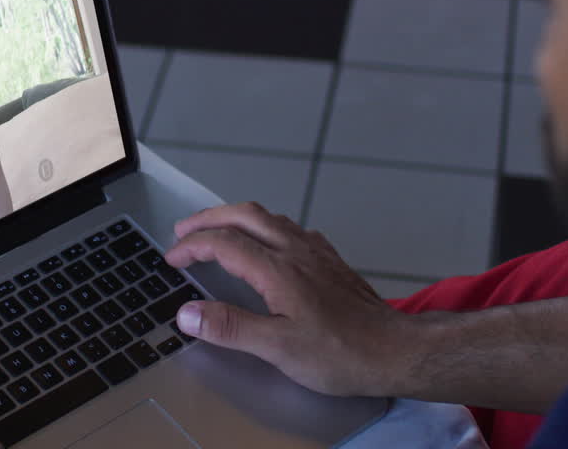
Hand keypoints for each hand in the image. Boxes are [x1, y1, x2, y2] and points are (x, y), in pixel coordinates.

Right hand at [165, 202, 418, 397]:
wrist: (395, 350)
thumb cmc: (340, 353)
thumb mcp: (278, 348)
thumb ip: (231, 327)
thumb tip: (187, 313)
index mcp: (278, 270)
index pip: (223, 243)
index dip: (192, 247)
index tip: (172, 258)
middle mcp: (296, 251)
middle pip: (244, 216)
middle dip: (209, 218)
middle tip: (184, 231)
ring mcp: (316, 252)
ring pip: (269, 217)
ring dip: (236, 218)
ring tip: (217, 230)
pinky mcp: (330, 260)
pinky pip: (291, 228)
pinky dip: (266, 227)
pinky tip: (268, 243)